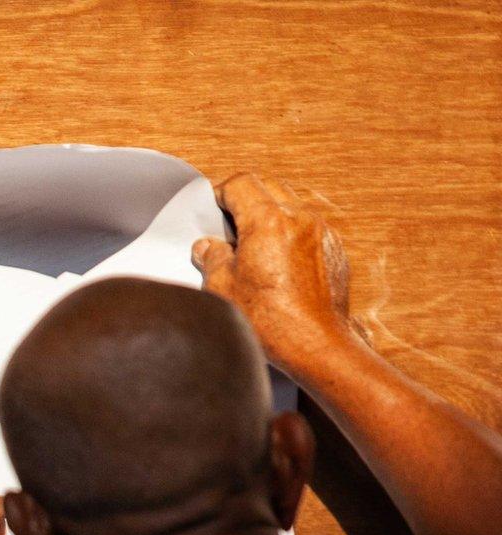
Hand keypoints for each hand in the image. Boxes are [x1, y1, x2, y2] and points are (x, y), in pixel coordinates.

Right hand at [193, 175, 367, 377]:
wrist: (315, 344)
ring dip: (270, 215)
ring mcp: (320, 233)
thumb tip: (207, 248)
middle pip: (269, 187)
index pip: (242, 184)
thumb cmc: (270, 319)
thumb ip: (212, 258)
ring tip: (253, 245)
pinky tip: (276, 263)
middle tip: (229, 224)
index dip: (221, 193)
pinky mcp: (333, 250)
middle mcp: (299, 219)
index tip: (212, 208)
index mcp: (268, 222)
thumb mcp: (222, 288)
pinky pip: (307, 228)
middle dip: (246, 199)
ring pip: (290, 205)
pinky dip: (289, 234)